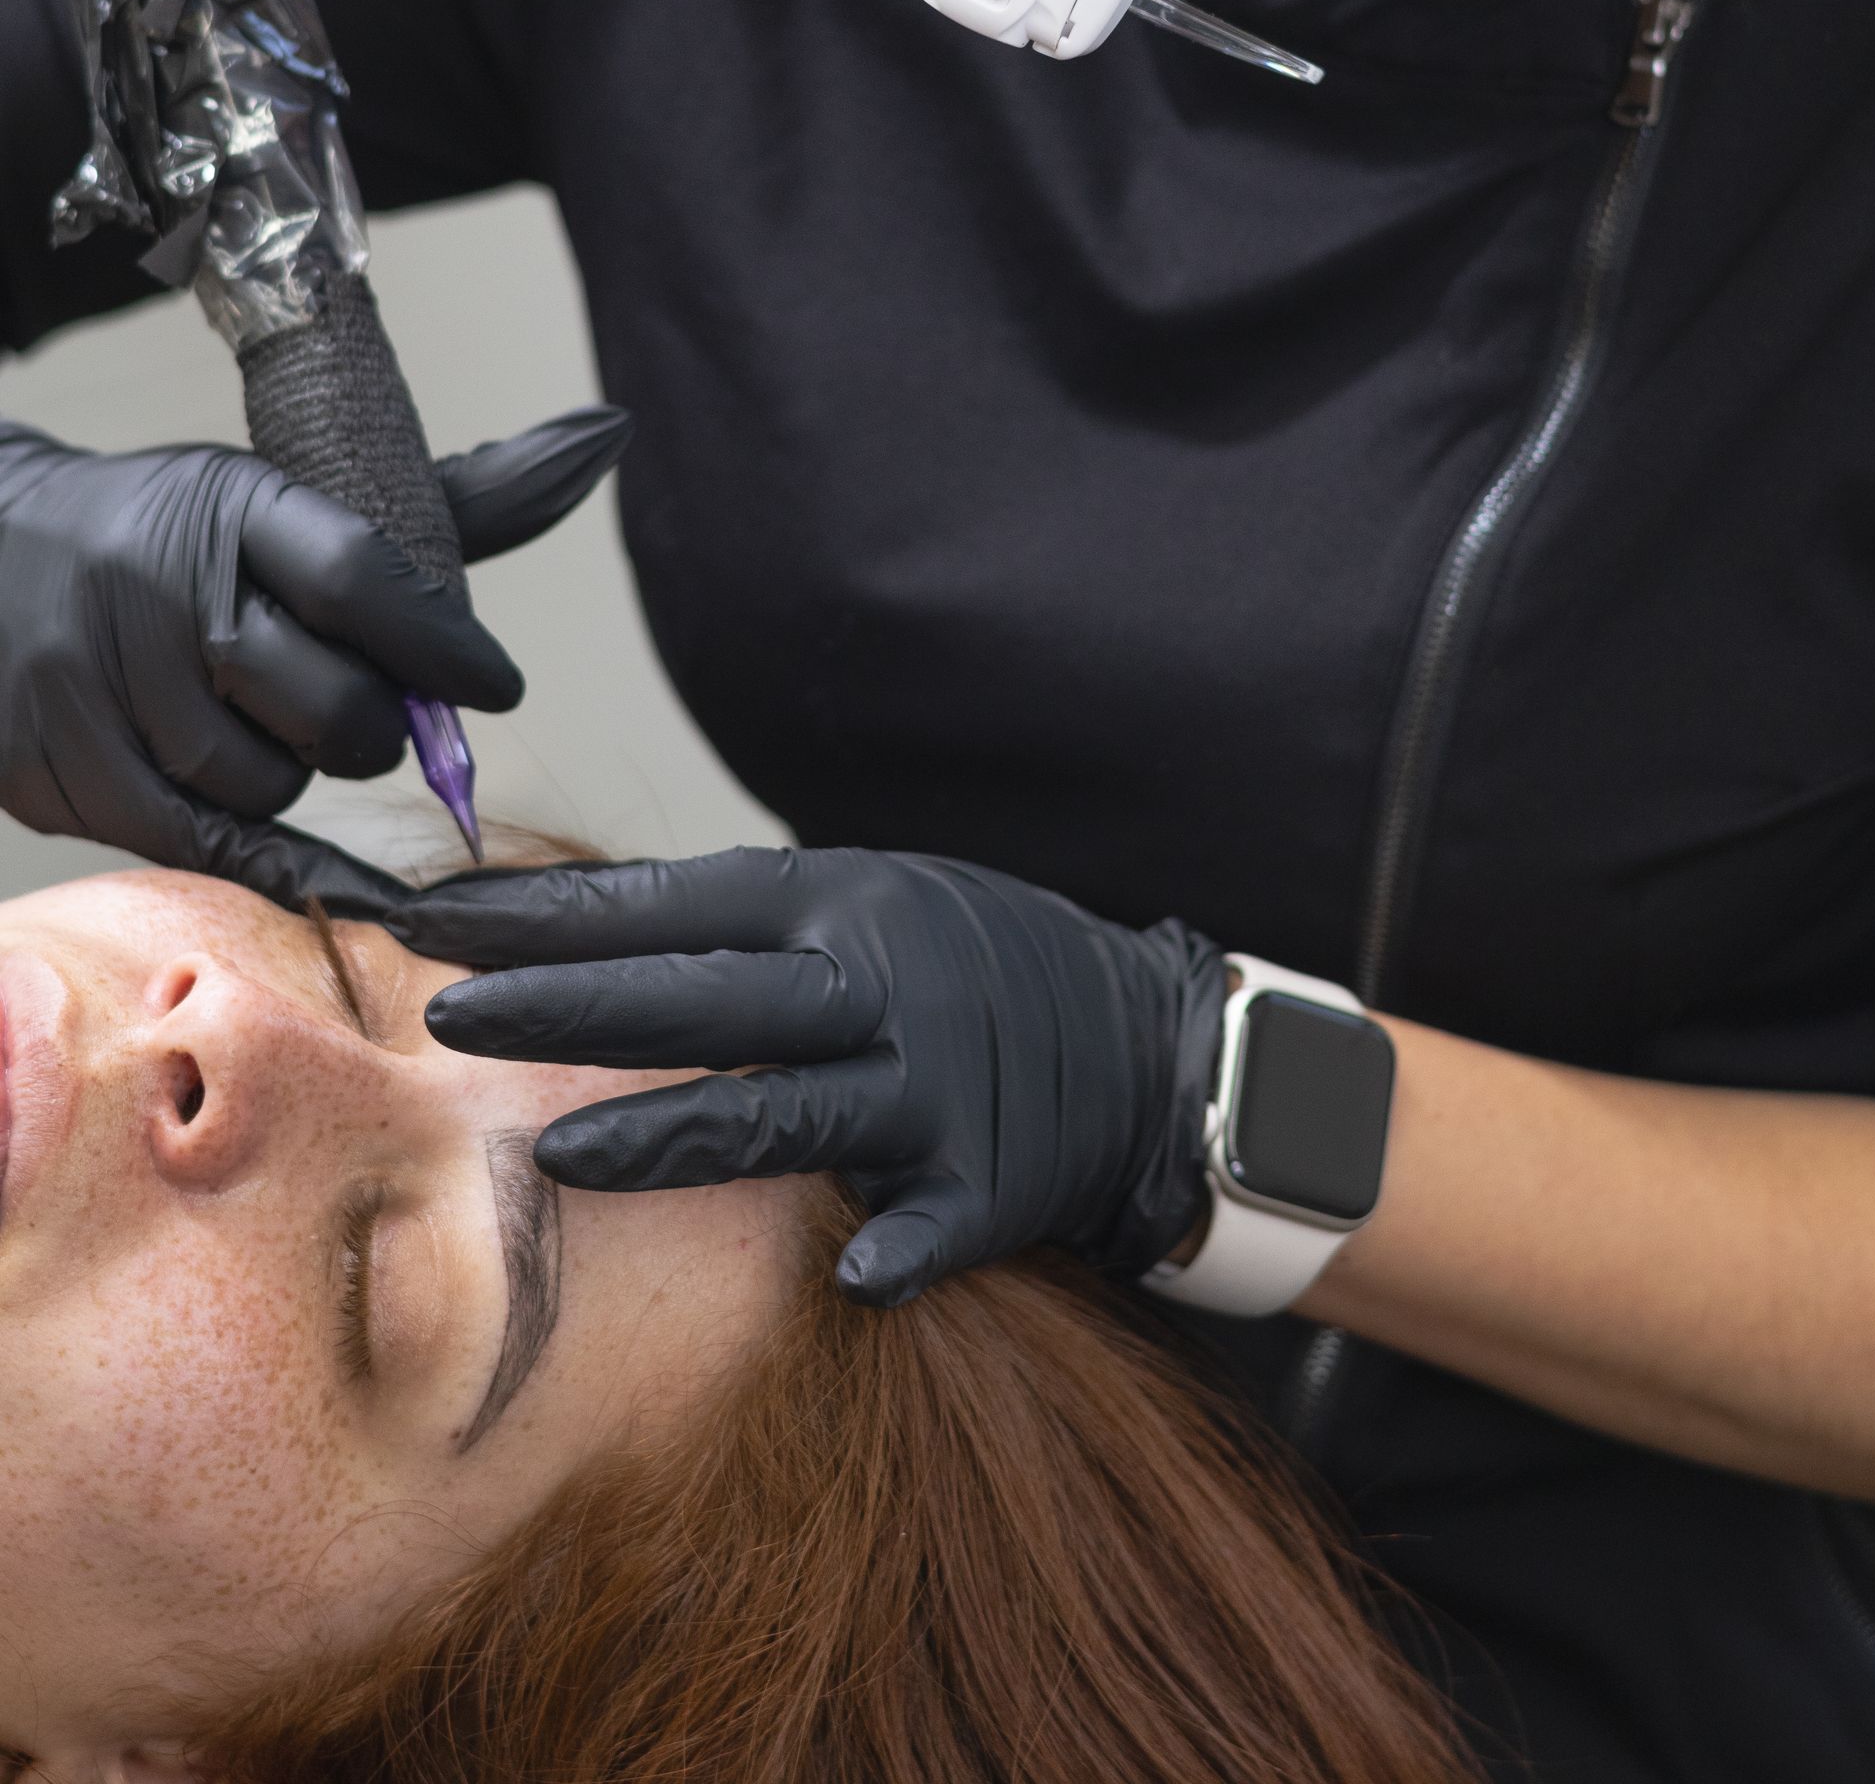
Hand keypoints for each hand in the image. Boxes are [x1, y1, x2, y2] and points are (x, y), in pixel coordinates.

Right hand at [0, 403, 630, 911]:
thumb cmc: (170, 535)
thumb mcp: (282, 499)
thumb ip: (436, 510)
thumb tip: (601, 440)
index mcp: (230, 506)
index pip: (363, 579)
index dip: (446, 649)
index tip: (496, 685)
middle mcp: (163, 591)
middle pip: (335, 706)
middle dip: (376, 726)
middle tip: (364, 711)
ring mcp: (105, 688)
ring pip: (276, 782)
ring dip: (300, 773)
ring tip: (266, 727)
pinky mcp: (68, 774)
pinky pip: (209, 841)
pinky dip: (274, 852)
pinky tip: (311, 848)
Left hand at [399, 842, 1224, 1306]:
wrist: (1143, 1038)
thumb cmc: (961, 966)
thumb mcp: (860, 903)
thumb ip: (735, 926)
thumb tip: (557, 930)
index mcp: (838, 900)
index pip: (667, 901)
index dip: (547, 913)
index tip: (428, 920)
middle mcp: (881, 982)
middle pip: (707, 996)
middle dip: (572, 1005)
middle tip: (448, 1016)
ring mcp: (937, 1084)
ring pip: (790, 1109)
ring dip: (677, 1131)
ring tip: (559, 1155)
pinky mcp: (993, 1181)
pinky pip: (931, 1223)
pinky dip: (894, 1249)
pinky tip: (849, 1277)